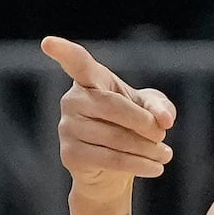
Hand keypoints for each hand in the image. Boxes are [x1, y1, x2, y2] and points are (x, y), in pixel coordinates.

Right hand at [41, 36, 175, 205]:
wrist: (113, 171)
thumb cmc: (131, 128)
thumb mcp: (151, 111)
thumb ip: (160, 107)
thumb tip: (164, 119)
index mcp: (90, 79)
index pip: (77, 62)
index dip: (64, 52)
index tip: (48, 43)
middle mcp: (73, 100)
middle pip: (113, 106)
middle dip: (144, 123)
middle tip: (162, 135)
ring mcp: (67, 127)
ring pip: (115, 137)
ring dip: (147, 148)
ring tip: (165, 155)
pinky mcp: (70, 154)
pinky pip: (110, 159)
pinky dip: (139, 164)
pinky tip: (155, 168)